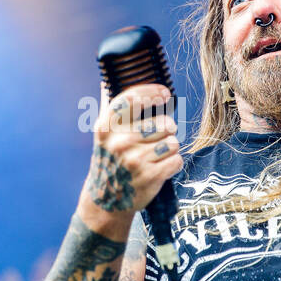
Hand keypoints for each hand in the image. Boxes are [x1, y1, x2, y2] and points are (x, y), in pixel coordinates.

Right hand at [83, 82, 182, 213]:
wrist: (106, 200)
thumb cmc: (109, 159)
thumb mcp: (103, 135)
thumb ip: (109, 107)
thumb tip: (107, 80)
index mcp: (106, 128)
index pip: (132, 98)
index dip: (152, 92)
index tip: (165, 93)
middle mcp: (119, 143)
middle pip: (165, 123)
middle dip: (167, 129)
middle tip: (157, 137)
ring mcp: (134, 161)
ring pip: (173, 142)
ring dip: (170, 148)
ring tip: (157, 155)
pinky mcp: (149, 177)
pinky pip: (177, 160)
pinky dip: (173, 164)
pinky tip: (160, 168)